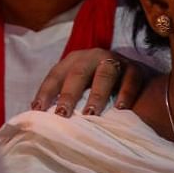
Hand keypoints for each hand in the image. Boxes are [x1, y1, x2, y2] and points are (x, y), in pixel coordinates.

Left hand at [30, 48, 146, 116]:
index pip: (56, 75)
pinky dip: (126, 93)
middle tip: (63, 114)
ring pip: (105, 74)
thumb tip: (37, 116)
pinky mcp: (135, 68)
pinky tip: (121, 109)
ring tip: (91, 114)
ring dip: (97, 94)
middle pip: (78, 73)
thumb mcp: (79, 86)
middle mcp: (93, 56)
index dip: (46, 91)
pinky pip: (130, 79)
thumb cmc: (97, 85)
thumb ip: (61, 96)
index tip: (38, 110)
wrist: (133, 74)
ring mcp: (115, 60)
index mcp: (74, 60)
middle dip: (69, 94)